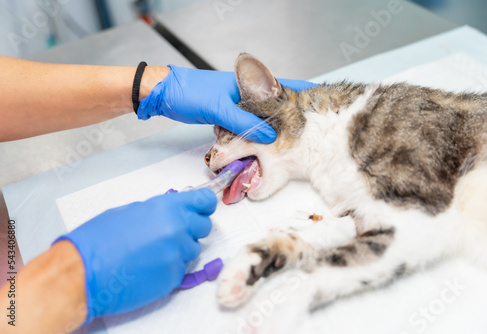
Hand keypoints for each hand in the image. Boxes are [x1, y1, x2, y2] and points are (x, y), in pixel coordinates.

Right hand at [54, 188, 216, 323]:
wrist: (82, 273)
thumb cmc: (98, 240)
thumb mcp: (130, 212)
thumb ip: (158, 210)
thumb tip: (173, 211)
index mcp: (166, 207)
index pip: (204, 201)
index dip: (204, 206)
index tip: (202, 210)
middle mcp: (177, 228)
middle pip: (204, 227)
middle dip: (192, 229)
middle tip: (172, 234)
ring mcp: (176, 254)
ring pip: (193, 250)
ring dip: (180, 250)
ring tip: (153, 253)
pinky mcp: (173, 277)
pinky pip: (181, 269)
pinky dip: (169, 268)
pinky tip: (148, 267)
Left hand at [137, 65, 317, 143]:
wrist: (164, 95)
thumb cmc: (190, 93)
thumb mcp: (219, 107)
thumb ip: (245, 122)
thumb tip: (269, 136)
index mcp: (249, 83)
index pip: (284, 86)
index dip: (303, 94)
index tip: (320, 104)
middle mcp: (247, 94)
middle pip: (275, 107)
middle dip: (290, 120)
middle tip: (305, 135)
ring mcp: (238, 106)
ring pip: (261, 120)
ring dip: (270, 132)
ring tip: (288, 145)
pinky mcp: (228, 118)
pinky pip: (246, 129)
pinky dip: (252, 138)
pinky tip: (259, 149)